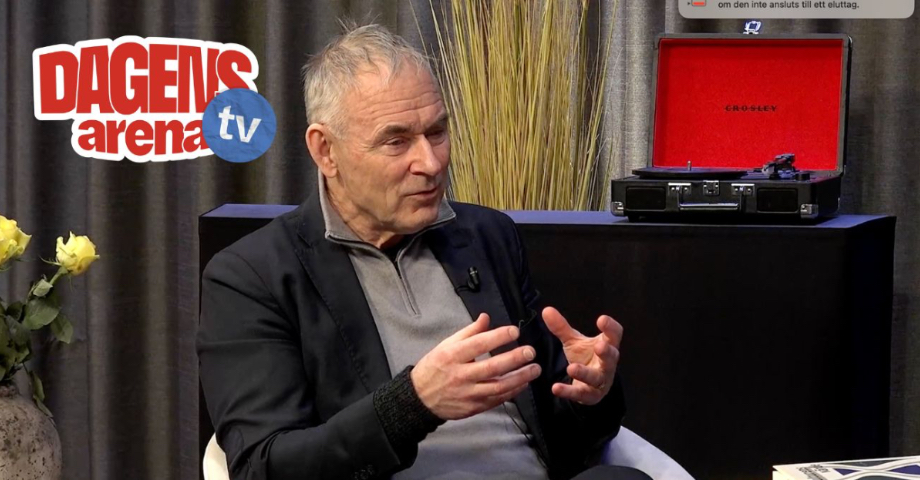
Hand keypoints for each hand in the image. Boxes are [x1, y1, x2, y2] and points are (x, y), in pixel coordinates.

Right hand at [411, 313, 541, 419]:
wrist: (420, 398)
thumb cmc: (435, 367)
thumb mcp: (446, 345)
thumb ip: (468, 332)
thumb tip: (486, 317)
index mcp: (452, 355)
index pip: (478, 344)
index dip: (498, 337)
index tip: (515, 331)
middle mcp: (460, 375)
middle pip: (492, 367)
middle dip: (515, 358)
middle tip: (531, 351)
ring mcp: (467, 393)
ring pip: (498, 386)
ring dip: (520, 378)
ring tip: (535, 369)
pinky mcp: (473, 407)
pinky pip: (496, 400)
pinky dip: (512, 392)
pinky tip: (523, 383)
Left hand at [542, 306, 621, 405]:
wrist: (590, 385)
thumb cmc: (586, 358)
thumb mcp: (574, 341)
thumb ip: (562, 327)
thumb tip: (546, 310)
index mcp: (607, 346)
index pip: (614, 335)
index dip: (610, 327)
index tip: (602, 319)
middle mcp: (608, 363)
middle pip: (611, 357)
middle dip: (606, 352)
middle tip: (599, 346)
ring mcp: (601, 380)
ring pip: (596, 378)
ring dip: (585, 373)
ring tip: (571, 368)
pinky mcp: (591, 395)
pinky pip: (581, 394)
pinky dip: (569, 391)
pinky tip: (556, 388)